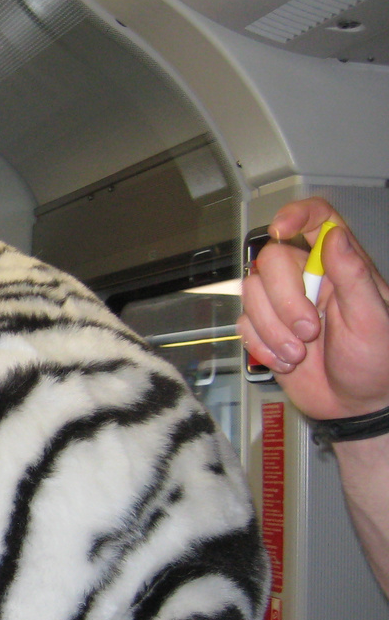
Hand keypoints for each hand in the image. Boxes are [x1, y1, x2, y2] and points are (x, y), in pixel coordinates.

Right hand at [238, 197, 388, 420]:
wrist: (355, 405)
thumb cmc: (376, 362)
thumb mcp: (374, 320)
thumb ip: (354, 276)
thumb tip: (334, 236)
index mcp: (341, 267)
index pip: (317, 220)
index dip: (296, 215)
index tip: (281, 230)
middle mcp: (308, 278)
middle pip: (271, 259)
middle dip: (284, 300)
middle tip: (310, 331)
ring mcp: (282, 304)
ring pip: (250, 292)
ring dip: (272, 329)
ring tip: (299, 354)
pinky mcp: (264, 329)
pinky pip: (243, 324)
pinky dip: (262, 346)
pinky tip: (286, 361)